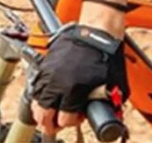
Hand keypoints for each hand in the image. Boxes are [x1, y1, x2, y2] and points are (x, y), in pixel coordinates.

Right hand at [28, 23, 128, 137]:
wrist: (98, 30)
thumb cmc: (107, 52)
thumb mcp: (115, 81)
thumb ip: (110, 100)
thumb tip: (109, 111)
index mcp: (74, 90)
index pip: (64, 119)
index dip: (72, 121)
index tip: (77, 117)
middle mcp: (58, 83)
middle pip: (43, 114)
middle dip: (50, 121)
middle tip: (57, 121)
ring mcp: (50, 72)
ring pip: (36, 100)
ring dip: (42, 108)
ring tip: (50, 110)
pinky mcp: (46, 62)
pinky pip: (37, 84)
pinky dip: (40, 92)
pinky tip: (48, 93)